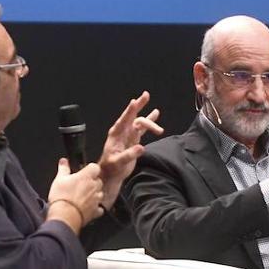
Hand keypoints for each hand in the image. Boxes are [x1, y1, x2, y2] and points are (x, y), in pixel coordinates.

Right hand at [47, 159, 103, 230]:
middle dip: (91, 182)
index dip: (90, 169)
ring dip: (94, 194)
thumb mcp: (59, 179)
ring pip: (99, 193)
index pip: (95, 167)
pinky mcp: (96, 211)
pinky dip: (95, 207)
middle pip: (98, 180)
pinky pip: (99, 208)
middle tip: (80, 186)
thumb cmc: (61, 197)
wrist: (64, 216)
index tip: (84, 172)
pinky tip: (86, 208)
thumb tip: (64, 162)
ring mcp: (96, 199)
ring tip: (82, 197)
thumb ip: (63, 169)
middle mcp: (94, 187)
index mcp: (86, 177)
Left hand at [98, 91, 164, 207]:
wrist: (111, 174)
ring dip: (149, 118)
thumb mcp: (118, 162)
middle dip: (139, 105)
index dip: (130, 111)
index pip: (124, 119)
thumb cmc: (111, 168)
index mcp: (116, 134)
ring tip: (156, 112)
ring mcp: (129, 134)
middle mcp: (123, 131)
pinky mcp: (134, 140)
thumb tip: (141, 148)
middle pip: (132, 116)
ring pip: (140, 122)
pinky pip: (143, 129)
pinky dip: (150, 123)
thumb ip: (128, 155)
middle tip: (146, 95)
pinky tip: (155, 115)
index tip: (135, 101)